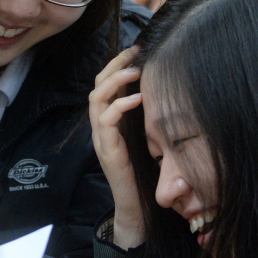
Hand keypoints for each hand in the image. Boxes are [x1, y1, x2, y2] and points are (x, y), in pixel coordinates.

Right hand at [89, 46, 143, 248]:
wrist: (137, 207)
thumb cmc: (144, 172)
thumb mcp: (146, 136)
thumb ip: (145, 116)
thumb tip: (160, 90)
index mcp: (109, 121)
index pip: (105, 84)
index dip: (117, 64)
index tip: (136, 50)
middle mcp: (101, 126)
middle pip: (98, 85)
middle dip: (115, 65)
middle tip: (134, 53)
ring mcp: (101, 138)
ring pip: (97, 99)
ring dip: (116, 81)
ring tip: (135, 72)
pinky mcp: (107, 151)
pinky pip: (106, 121)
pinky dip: (120, 106)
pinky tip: (137, 98)